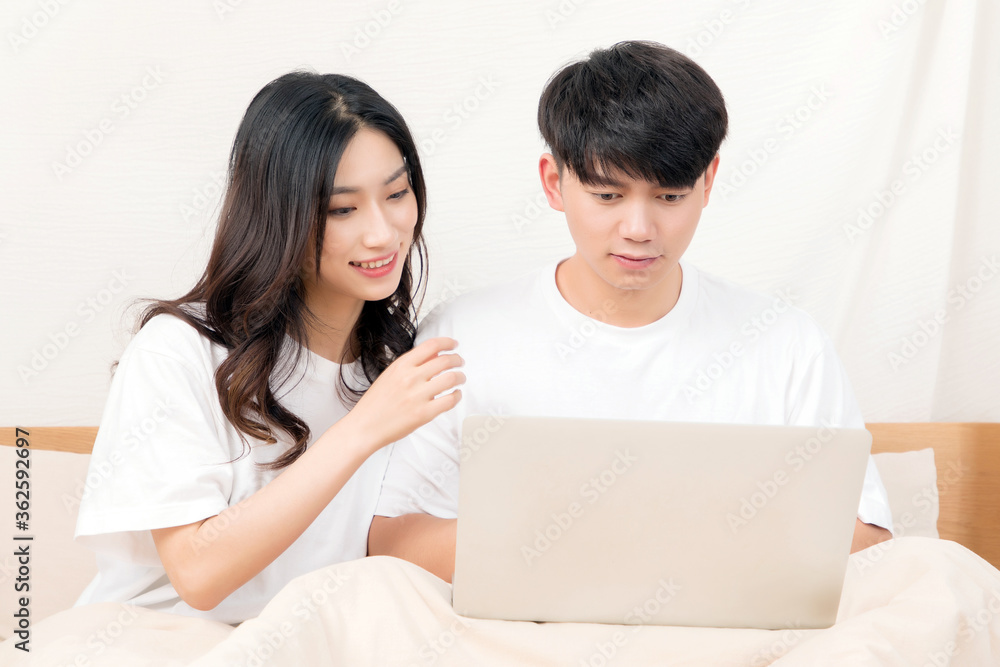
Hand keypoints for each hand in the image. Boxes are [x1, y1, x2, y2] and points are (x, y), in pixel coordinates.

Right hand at [345, 337, 464, 451]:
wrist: (364, 426)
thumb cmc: (375, 403)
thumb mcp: (390, 375)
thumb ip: (412, 365)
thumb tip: (434, 354)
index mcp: (401, 365)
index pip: (431, 345)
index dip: (447, 342)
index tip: (454, 345)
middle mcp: (410, 377)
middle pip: (445, 360)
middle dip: (457, 360)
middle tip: (460, 363)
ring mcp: (418, 395)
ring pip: (451, 378)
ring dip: (460, 377)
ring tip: (460, 378)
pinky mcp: (424, 413)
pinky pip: (450, 400)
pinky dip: (457, 396)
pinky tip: (455, 395)